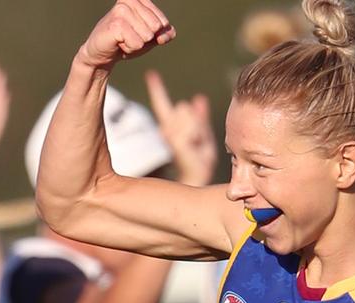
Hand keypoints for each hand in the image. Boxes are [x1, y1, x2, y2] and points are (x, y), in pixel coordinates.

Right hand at [78, 0, 175, 68]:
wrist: (104, 53)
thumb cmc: (128, 41)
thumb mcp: (151, 38)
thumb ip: (164, 34)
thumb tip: (166, 36)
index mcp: (140, 0)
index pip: (164, 23)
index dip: (155, 35)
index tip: (139, 33)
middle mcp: (131, 0)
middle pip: (156, 28)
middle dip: (146, 39)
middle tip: (130, 37)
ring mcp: (122, 10)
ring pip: (147, 36)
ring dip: (137, 44)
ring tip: (124, 39)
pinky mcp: (116, 24)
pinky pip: (137, 43)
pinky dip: (130, 48)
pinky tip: (119, 43)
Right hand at [145, 70, 217, 185]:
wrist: (199, 176)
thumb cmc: (200, 159)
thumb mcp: (203, 135)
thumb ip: (200, 117)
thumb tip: (199, 98)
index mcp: (171, 126)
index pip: (161, 104)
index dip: (156, 88)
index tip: (150, 73)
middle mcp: (166, 128)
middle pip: (182, 108)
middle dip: (195, 121)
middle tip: (197, 140)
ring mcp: (169, 134)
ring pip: (189, 115)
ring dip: (198, 129)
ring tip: (197, 145)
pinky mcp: (175, 140)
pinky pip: (192, 126)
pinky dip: (199, 135)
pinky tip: (196, 146)